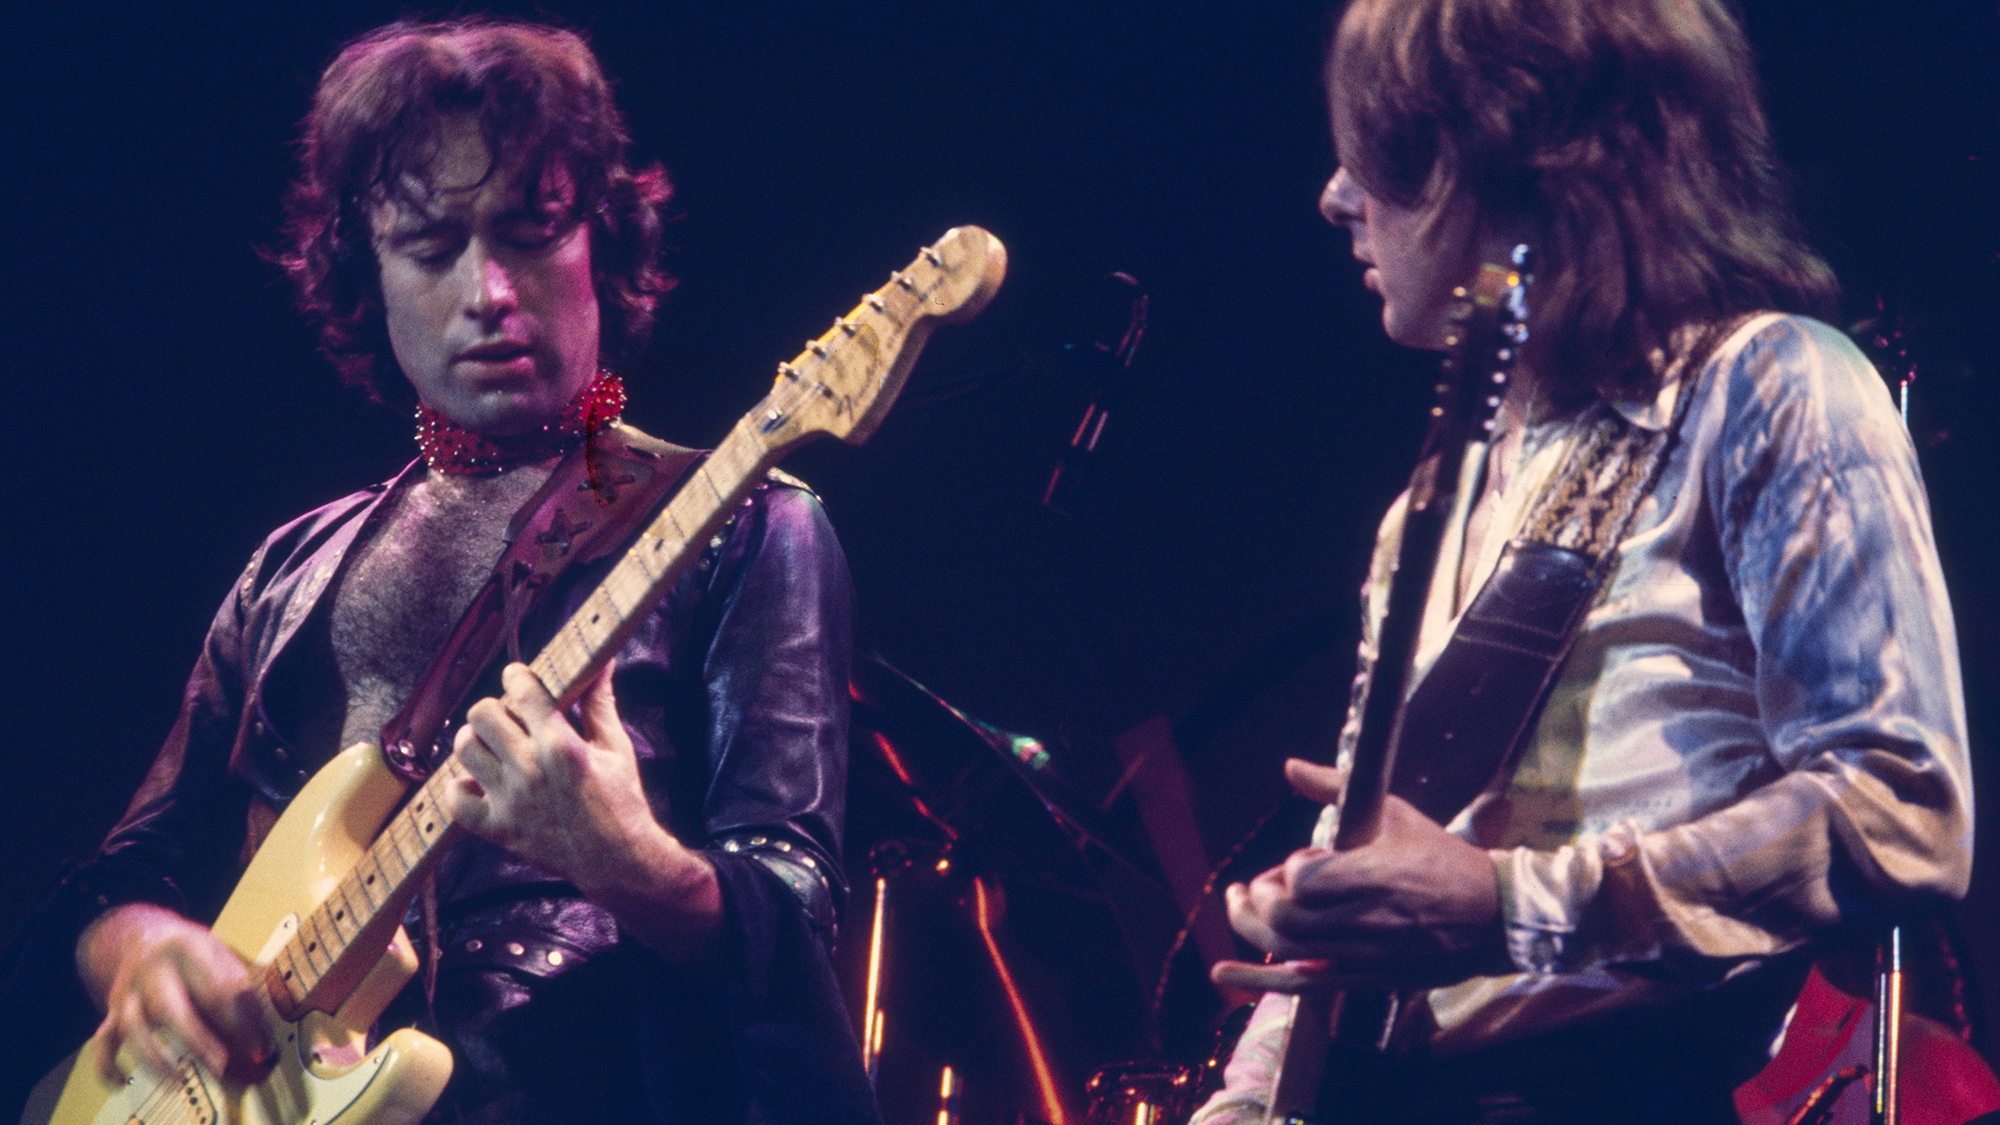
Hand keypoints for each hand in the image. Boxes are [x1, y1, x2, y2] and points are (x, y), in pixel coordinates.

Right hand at [77, 903, 274, 1085]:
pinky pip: (102, 1041)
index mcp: (188, 948)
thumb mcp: (223, 953)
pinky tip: (122, 1083)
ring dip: (153, 1058)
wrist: (145, 935)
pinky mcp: (112, 1011)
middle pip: (168, 1007)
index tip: (261, 1046)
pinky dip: (106, 1065)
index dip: (241, 1020)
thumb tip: (270, 1024)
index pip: (216, 988)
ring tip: (177, 1081)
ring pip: (131, 1027)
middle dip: (195, 1039)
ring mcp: (128, 992)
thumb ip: (244, 984)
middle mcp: (152, 970)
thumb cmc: (194, 952)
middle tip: (221, 1065)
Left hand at [448, 661, 721, 963]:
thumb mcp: (615, 747)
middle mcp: (530, 770)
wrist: (617, 860)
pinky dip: (461, 787)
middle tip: (508, 719)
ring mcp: (510, 800)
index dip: (516, 676)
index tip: (519, 679)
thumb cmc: (621, 801)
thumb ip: (599, 703)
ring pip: (464, 749)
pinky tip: (479, 782)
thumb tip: (601, 662)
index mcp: (561, 745)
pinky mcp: (498, 828)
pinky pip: (455, 800)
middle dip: (494, 708)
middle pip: (481, 714)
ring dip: (476, 741)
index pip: (521, 691)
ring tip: (493, 747)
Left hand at [1211, 759, 1506, 992]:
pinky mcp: (1366, 978)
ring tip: (1241, 904)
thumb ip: (1337, 787)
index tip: (1302, 859)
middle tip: (1265, 881)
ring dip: (1251, 926)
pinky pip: (1303, 985)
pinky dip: (1259, 979)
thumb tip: (1291, 766)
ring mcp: (1365, 955)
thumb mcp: (1395, 813)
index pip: (1305, 880)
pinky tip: (1222, 972)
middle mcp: (1367, 921)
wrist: (1495, 916)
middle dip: (1263, 897)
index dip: (1292, 869)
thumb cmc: (1444, 859)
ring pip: (1287, 950)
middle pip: (1286, 919)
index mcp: (1376, 876)